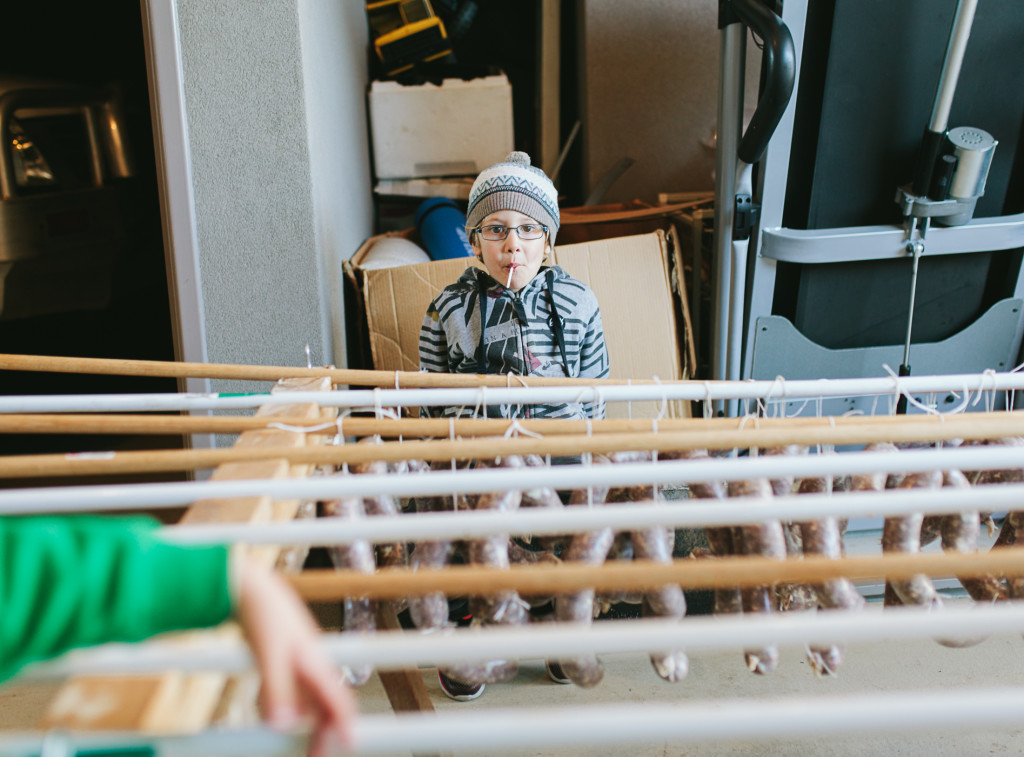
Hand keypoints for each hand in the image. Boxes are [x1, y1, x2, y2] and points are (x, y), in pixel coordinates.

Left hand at [236, 557, 356, 754]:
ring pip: (311, 696)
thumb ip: (276, 691)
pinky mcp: (283, 656)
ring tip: (302, 742)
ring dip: (309, 721)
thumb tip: (284, 725)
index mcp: (315, 661)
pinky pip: (294, 687)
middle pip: (327, 702)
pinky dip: (290, 704)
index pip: (339, 698)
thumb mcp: (269, 656)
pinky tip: (274, 711)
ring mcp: (299, 658)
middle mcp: (312, 661)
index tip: (350, 743)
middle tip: (317, 756)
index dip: (345, 722)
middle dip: (326, 729)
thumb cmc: (265, 615)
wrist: (249, 586)